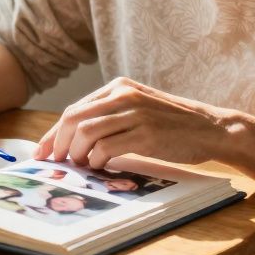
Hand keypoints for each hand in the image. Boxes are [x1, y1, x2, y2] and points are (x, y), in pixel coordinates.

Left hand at [34, 77, 241, 168]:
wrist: (211, 128)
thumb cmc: (173, 124)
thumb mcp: (139, 108)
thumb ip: (111, 115)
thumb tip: (74, 139)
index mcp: (119, 87)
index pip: (74, 109)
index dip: (54, 133)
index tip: (42, 152)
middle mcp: (124, 95)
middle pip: (74, 118)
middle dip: (58, 144)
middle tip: (55, 162)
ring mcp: (136, 114)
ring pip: (87, 132)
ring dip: (77, 153)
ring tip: (81, 166)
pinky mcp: (147, 134)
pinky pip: (108, 148)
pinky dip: (98, 160)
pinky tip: (101, 167)